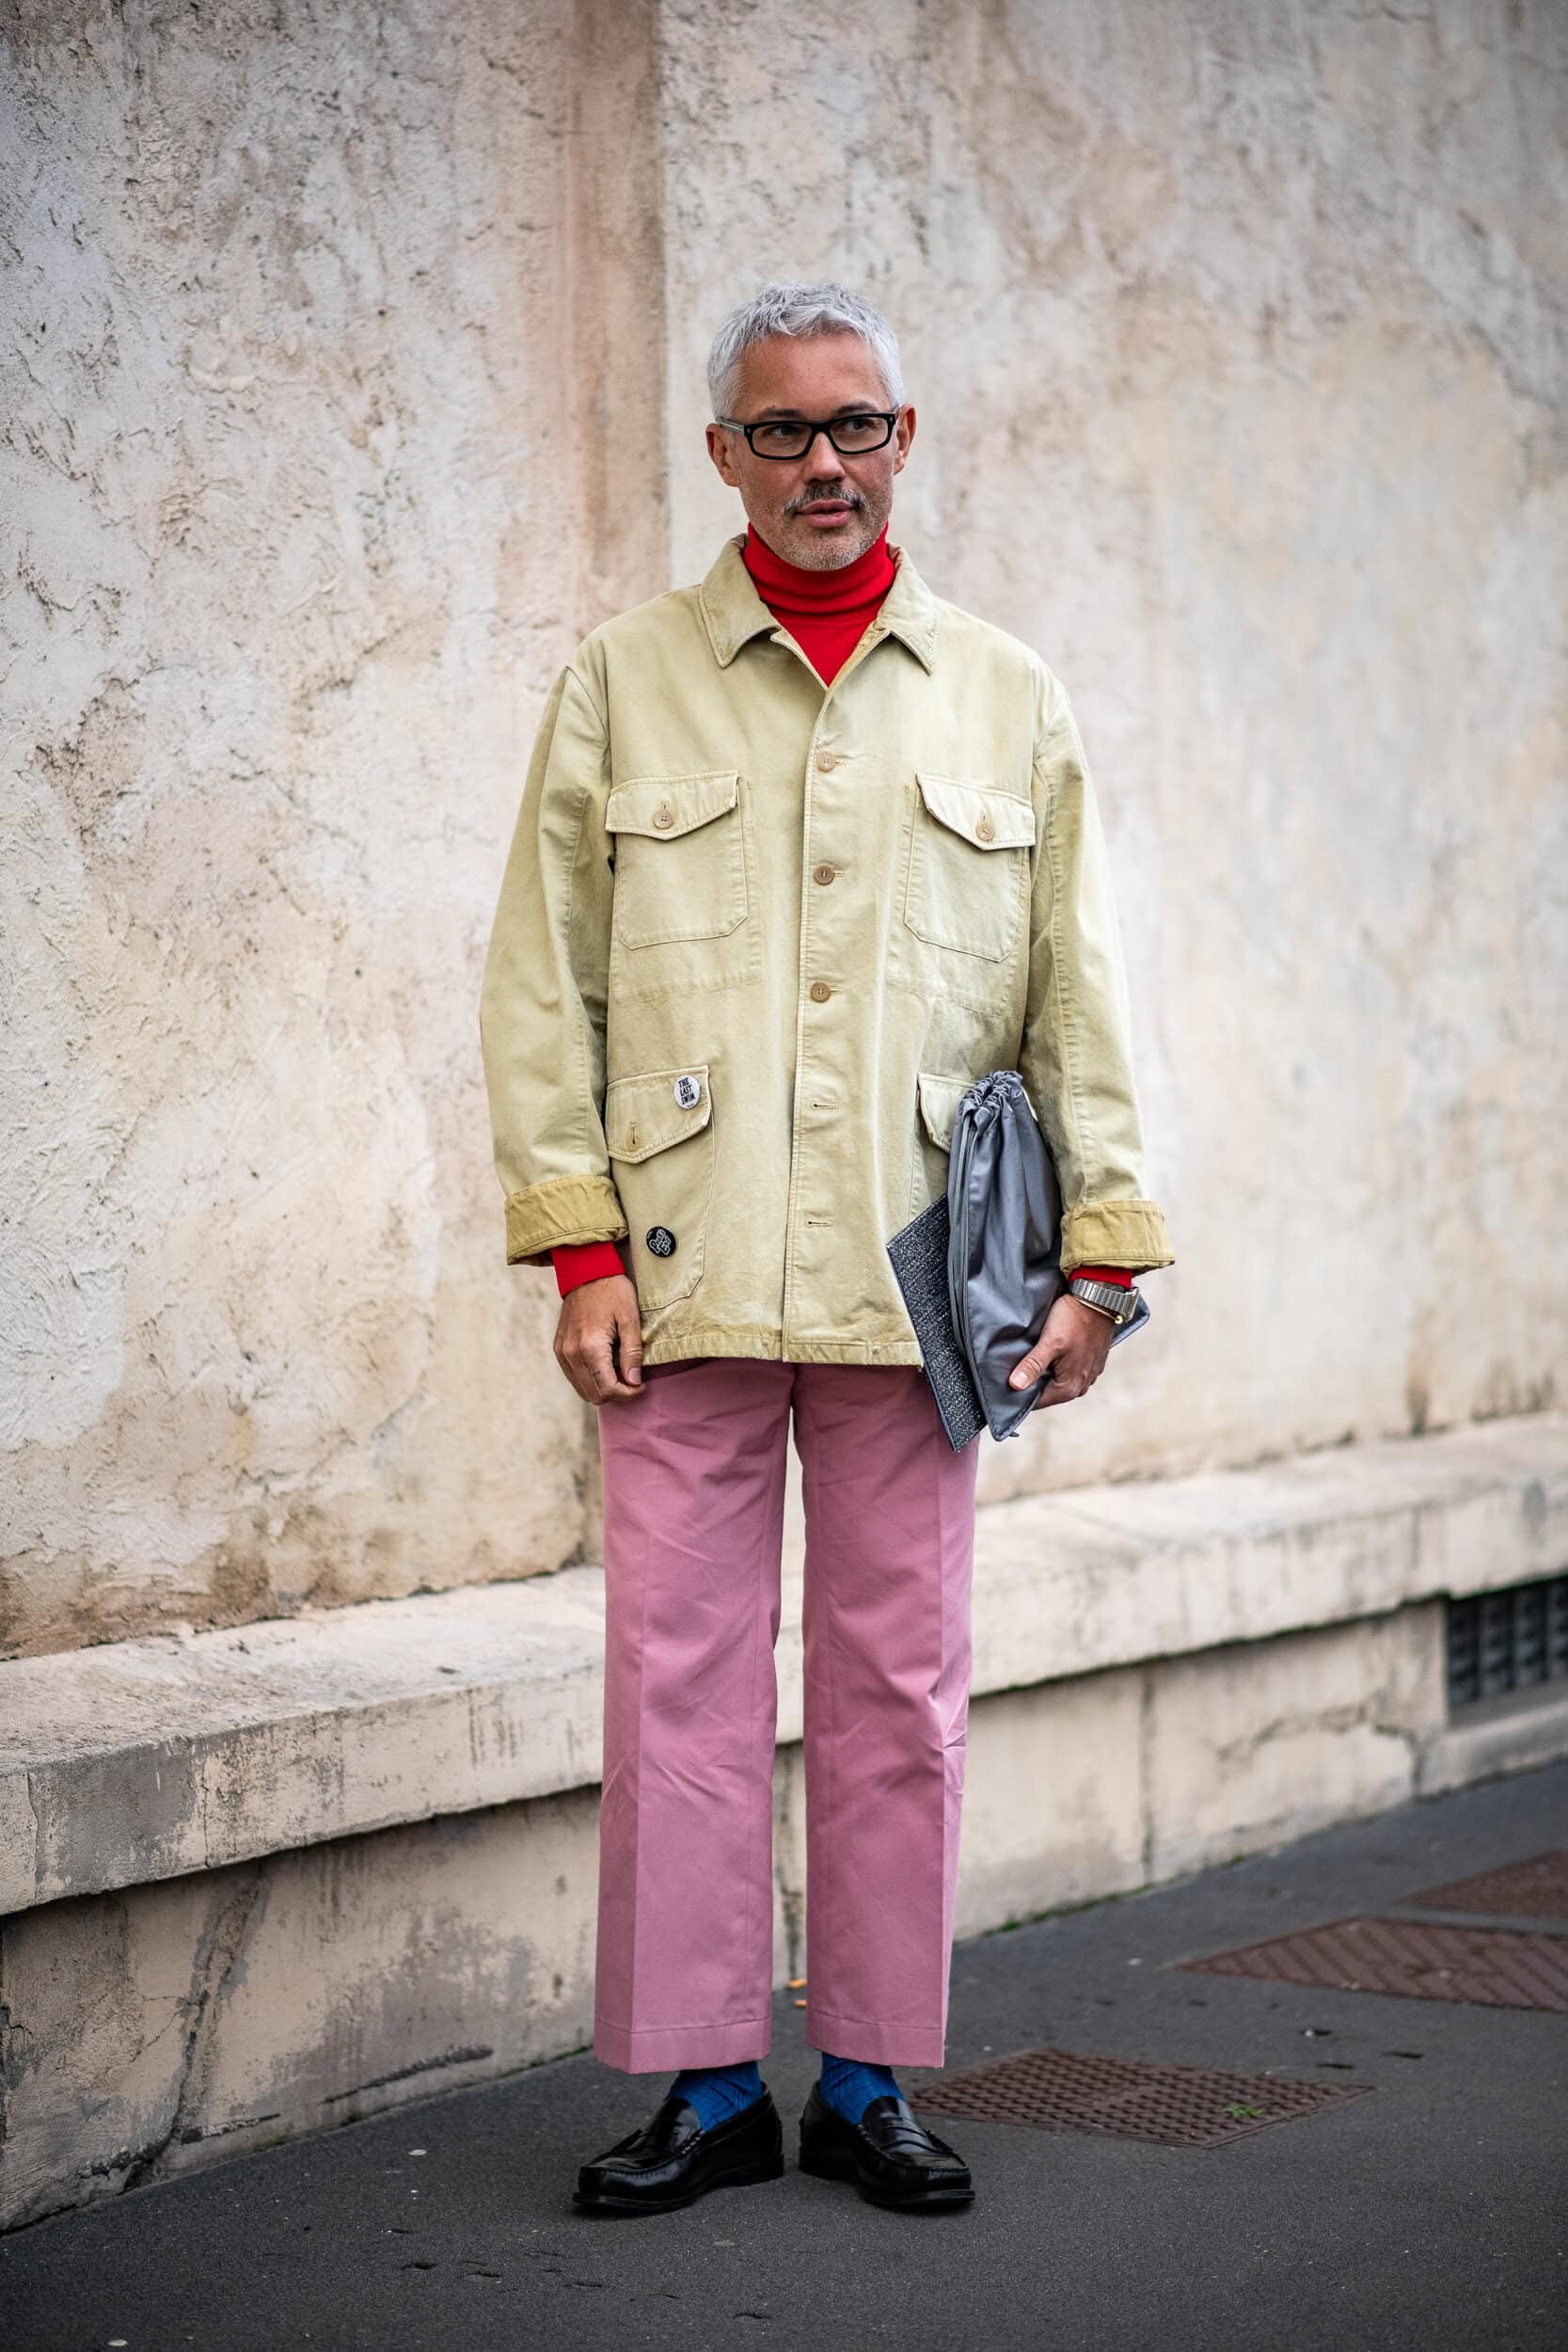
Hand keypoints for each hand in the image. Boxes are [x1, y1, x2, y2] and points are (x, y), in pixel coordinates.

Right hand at [553, 1273, 645, 1403]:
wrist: (585, 1272)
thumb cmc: (612, 1291)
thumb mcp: (630, 1318)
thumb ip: (632, 1353)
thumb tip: (634, 1381)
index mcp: (590, 1347)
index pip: (608, 1389)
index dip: (628, 1393)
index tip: (641, 1385)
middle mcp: (571, 1354)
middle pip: (594, 1395)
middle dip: (617, 1393)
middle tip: (632, 1379)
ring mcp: (562, 1353)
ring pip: (582, 1390)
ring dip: (603, 1388)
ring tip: (620, 1373)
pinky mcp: (559, 1349)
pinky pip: (574, 1377)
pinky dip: (591, 1380)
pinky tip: (605, 1366)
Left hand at [1007, 1291, 1114, 1405]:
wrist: (1100, 1298)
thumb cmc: (1075, 1319)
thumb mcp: (1050, 1342)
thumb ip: (1033, 1366)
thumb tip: (1015, 1385)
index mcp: (1069, 1388)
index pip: (1037, 1402)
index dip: (1019, 1393)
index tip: (1004, 1383)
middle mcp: (1081, 1386)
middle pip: (1048, 1392)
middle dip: (1032, 1382)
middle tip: (1014, 1367)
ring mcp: (1089, 1374)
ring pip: (1058, 1380)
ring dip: (1045, 1372)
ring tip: (1031, 1358)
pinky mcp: (1092, 1362)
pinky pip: (1069, 1370)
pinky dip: (1058, 1364)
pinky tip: (1050, 1352)